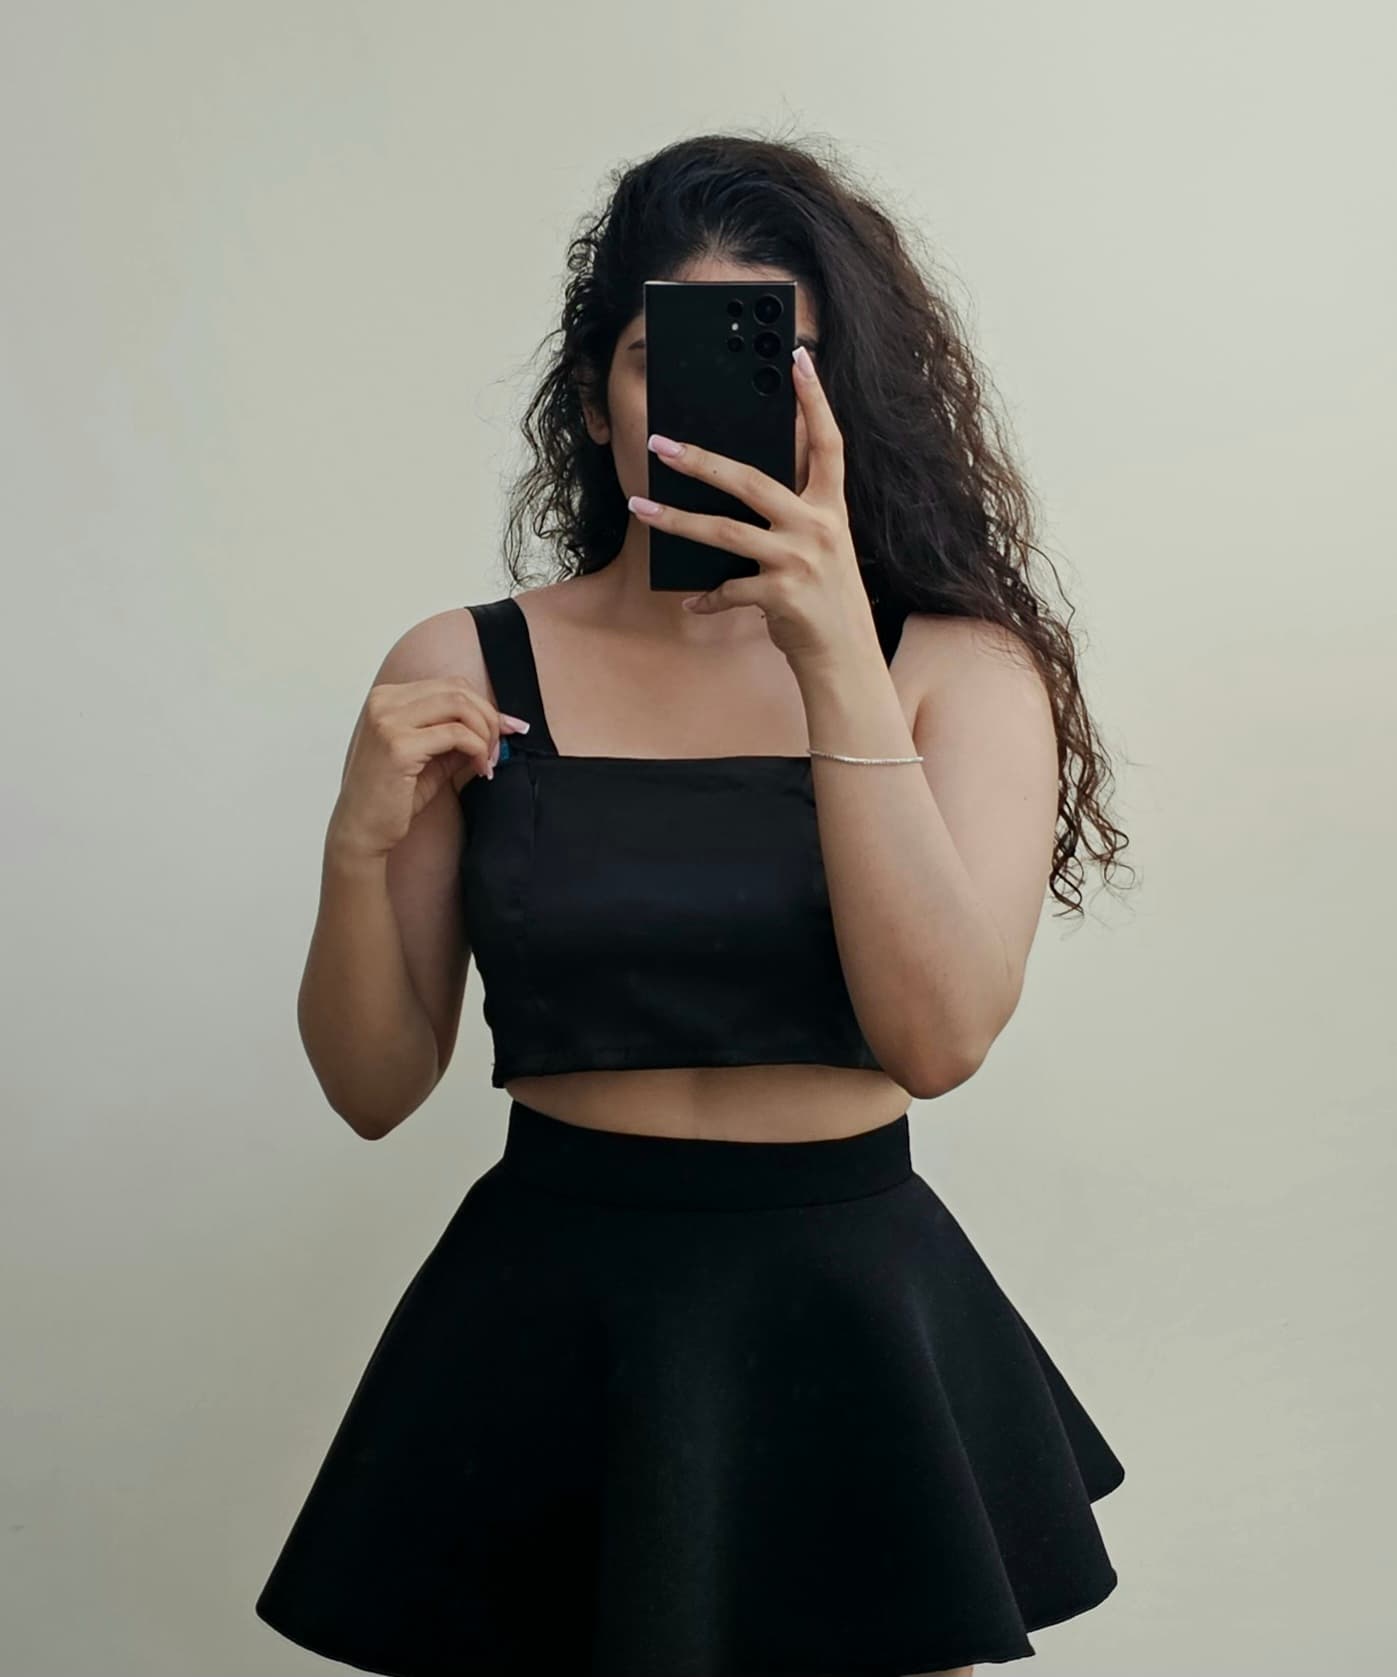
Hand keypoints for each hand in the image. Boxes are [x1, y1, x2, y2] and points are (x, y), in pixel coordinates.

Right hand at [327, 679, 530, 861]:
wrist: (362, 831)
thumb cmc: (391, 798)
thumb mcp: (431, 758)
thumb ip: (459, 737)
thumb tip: (500, 725)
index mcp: (388, 699)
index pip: (450, 686)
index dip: (484, 706)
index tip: (507, 729)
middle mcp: (384, 703)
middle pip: (458, 691)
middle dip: (489, 718)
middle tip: (499, 749)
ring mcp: (388, 721)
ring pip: (460, 706)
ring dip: (485, 733)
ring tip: (489, 761)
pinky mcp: (398, 746)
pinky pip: (457, 735)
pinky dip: (478, 750)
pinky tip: (480, 770)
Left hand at [628, 345, 879, 671]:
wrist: (846, 659)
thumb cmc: (826, 599)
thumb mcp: (823, 547)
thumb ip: (795, 513)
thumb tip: (746, 479)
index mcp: (831, 509)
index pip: (828, 443)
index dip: (815, 399)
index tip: (797, 358)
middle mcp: (818, 528)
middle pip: (752, 480)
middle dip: (702, 460)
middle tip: (662, 444)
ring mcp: (799, 561)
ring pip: (725, 532)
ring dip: (676, 520)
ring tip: (639, 507)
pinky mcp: (781, 596)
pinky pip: (730, 590)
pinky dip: (708, 597)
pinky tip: (691, 600)